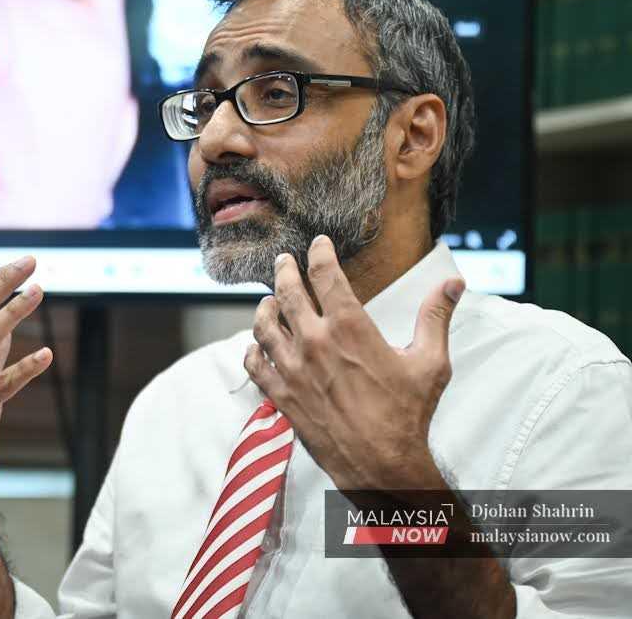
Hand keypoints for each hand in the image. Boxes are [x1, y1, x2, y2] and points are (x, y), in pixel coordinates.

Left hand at [245, 235, 464, 490]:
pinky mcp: (280, 395)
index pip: (325, 274)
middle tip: (283, 260)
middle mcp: (314, 342)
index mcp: (349, 328)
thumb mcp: (431, 362)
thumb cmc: (408, 414)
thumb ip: (435, 317)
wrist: (381, 465)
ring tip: (268, 300)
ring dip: (264, 307)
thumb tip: (454, 282)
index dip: (319, 253)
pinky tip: (258, 345)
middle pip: (288, 292)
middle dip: (284, 270)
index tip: (318, 244)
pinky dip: (253, 349)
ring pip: (264, 325)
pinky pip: (255, 363)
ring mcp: (292, 369)